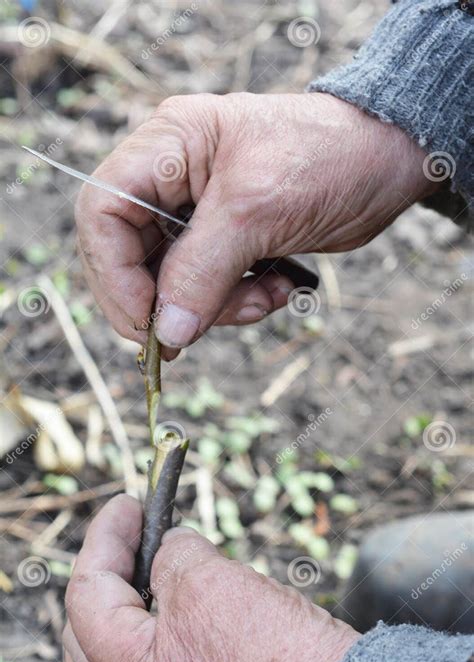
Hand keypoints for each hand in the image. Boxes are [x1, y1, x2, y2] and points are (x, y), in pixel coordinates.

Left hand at [63, 495, 358, 661]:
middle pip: (89, 630)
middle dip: (109, 572)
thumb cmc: (281, 660)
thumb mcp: (213, 584)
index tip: (128, 505)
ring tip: (151, 575)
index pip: (88, 591)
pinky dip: (149, 644)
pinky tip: (173, 623)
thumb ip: (175, 556)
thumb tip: (169, 547)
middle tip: (137, 535)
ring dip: (125, 611)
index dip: (106, 536)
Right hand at [75, 92, 432, 352]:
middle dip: (166, 301)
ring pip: (173, 282)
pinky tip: (278, 290)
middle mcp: (173, 180)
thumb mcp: (256, 210)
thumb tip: (165, 331)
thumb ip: (202, 271)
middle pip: (131, 256)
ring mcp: (200, 214)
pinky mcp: (229, 242)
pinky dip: (240, 302)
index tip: (145, 320)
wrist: (388, 160)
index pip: (103, 212)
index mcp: (166, 147)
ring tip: (262, 299)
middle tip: (187, 337)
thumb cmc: (327, 157)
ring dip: (215, 307)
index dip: (113, 272)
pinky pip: (211, 289)